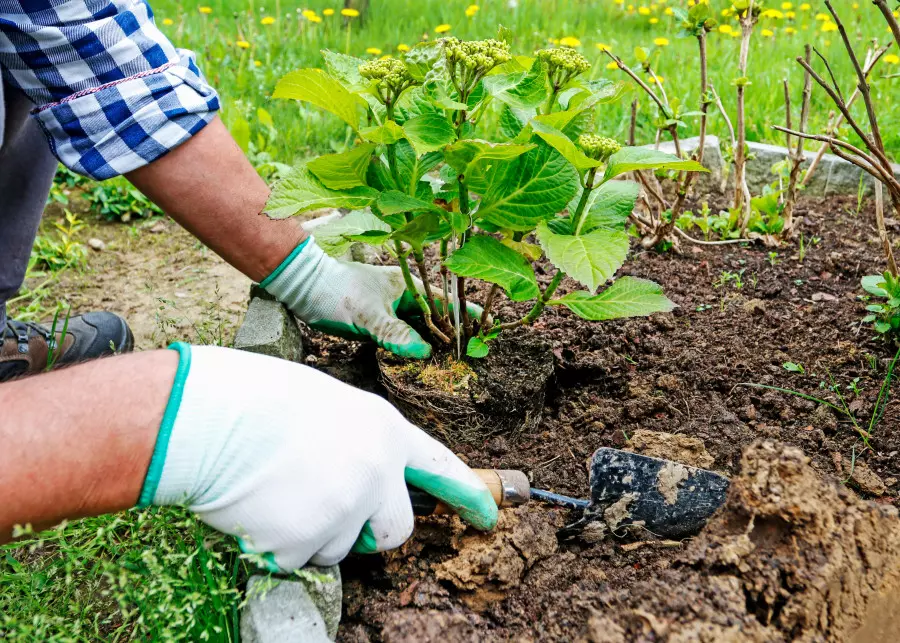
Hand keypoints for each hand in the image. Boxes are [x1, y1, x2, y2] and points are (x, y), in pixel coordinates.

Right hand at [140, 344, 497, 571]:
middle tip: (331, 514)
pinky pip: (297, 559)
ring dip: (313, 534)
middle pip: (395, 531)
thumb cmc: (262, 401)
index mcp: (384, 432)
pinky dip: (278, 545)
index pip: (440, 468)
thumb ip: (360, 445)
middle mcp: (375, 473)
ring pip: (339, 548)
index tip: (489, 516)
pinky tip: (258, 506)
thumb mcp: (330, 407)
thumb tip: (364, 489)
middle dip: (370, 533)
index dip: (468, 494)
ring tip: (278, 490)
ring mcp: (343, 510)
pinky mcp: (305, 541)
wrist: (213, 416)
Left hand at [261, 238, 479, 358]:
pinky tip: (419, 359)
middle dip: (453, 333)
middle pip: (435, 317)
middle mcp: (402, 297)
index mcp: (407, 286)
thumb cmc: (336, 292)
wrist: (302, 287)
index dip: (466, 314)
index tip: (487, 326)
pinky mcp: (376, 322)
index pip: (446, 301)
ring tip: (452, 360)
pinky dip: (412, 346)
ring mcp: (389, 309)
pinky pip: (402, 335)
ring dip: (433, 341)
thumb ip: (396, 334)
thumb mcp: (368, 316)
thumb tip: (424, 352)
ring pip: (418, 327)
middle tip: (473, 351)